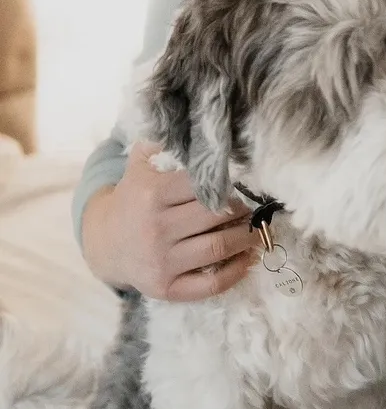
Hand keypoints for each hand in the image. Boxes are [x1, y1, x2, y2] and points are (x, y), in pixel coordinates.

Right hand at [81, 142, 258, 300]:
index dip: (230, 183)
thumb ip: (166, 142)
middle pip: (216, 215)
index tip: (246, 182)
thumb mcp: (141, 165)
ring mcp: (160, 261)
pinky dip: (236, 272)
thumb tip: (198, 121)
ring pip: (219, 247)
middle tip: (256, 206)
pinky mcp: (165, 287)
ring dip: (246, 237)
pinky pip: (209, 284)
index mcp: (152, 194)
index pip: (204, 184)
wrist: (105, 243)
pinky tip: (247, 258)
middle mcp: (155, 228)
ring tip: (257, 228)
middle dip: (243, 210)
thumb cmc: (134, 198)